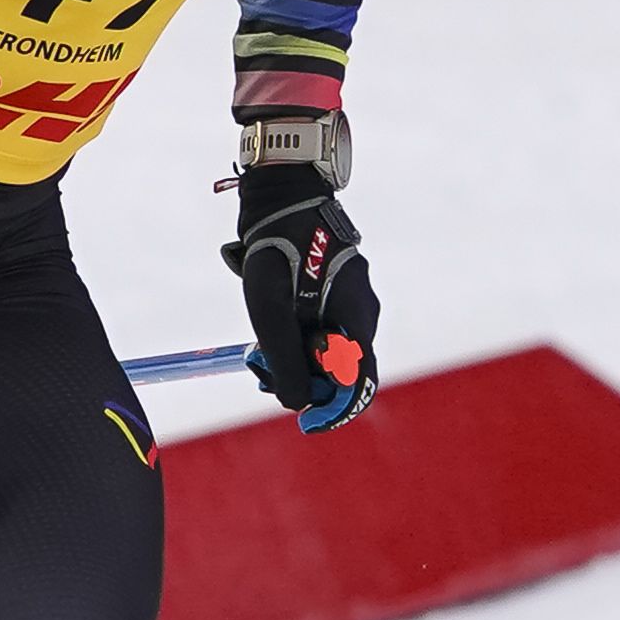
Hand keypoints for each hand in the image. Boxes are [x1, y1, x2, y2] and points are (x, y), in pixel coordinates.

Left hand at [222, 160, 379, 430]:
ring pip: (328, 350)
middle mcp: (361, 313)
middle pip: (341, 370)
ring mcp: (349, 300)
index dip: (334, 410)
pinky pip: (321, 328)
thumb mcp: (272, 311)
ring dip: (296, 360)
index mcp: (355, 319)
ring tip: (258, 353)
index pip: (359, 384)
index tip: (304, 423)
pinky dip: (298, 339)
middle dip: (303, 382)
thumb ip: (285, 359)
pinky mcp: (334, 291)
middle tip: (262, 375)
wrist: (281, 196)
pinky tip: (270, 330)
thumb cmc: (276, 250)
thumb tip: (297, 405)